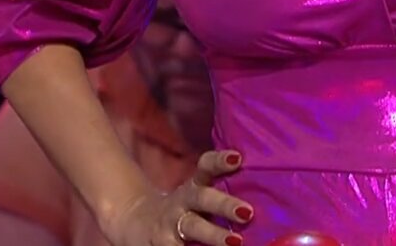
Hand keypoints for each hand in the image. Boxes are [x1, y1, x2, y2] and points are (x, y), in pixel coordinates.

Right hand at [101, 149, 254, 245]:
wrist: (133, 223)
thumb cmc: (179, 212)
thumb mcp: (194, 198)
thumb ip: (219, 196)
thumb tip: (262, 195)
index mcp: (192, 188)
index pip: (205, 168)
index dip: (219, 162)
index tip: (237, 158)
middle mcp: (181, 203)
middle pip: (201, 198)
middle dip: (224, 204)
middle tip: (248, 212)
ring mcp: (170, 225)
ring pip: (192, 227)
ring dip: (213, 235)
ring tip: (236, 242)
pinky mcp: (162, 245)